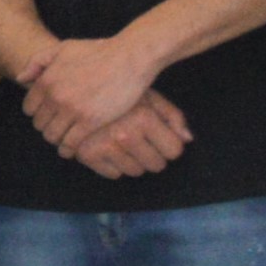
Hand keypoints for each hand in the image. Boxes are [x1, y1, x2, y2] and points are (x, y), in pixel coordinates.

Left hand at [18, 33, 163, 155]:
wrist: (131, 57)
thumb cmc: (99, 51)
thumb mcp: (64, 48)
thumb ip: (38, 61)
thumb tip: (20, 78)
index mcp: (46, 81)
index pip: (29, 109)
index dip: (38, 113)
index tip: (48, 116)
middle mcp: (55, 97)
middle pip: (39, 124)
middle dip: (47, 127)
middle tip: (58, 128)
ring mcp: (72, 110)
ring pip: (52, 136)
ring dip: (57, 139)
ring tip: (64, 139)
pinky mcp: (90, 121)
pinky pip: (70, 143)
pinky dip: (68, 149)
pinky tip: (72, 150)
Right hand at [65, 96, 194, 179]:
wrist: (78, 91)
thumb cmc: (121, 93)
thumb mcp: (151, 97)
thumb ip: (173, 117)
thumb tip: (187, 140)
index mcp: (143, 117)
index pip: (174, 151)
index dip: (171, 146)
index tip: (162, 138)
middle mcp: (124, 134)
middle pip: (156, 165)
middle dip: (155, 156)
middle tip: (145, 142)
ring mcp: (104, 146)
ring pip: (136, 171)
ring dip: (136, 162)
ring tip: (127, 145)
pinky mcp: (87, 154)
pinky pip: (114, 174)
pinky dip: (115, 166)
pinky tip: (110, 149)